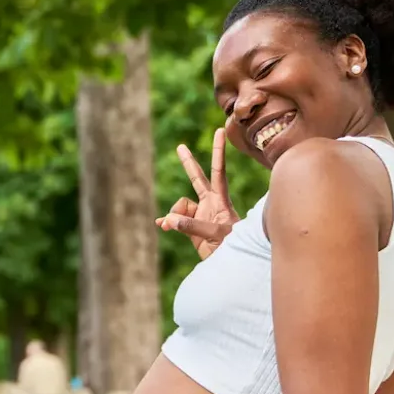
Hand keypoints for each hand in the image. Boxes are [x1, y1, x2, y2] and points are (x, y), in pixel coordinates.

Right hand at [156, 128, 238, 259]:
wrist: (230, 262)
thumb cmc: (232, 246)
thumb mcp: (215, 234)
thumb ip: (192, 226)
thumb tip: (168, 220)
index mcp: (220, 199)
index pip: (218, 171)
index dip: (218, 151)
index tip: (219, 131)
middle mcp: (209, 203)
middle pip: (196, 178)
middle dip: (188, 164)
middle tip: (180, 147)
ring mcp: (200, 214)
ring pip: (180, 205)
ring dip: (174, 214)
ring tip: (171, 226)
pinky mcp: (191, 227)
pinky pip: (174, 220)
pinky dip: (168, 222)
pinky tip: (162, 225)